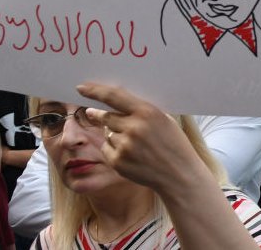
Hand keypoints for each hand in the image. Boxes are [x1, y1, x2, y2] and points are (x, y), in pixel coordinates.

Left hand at [78, 82, 207, 195]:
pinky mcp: (117, 162)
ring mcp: (124, 146)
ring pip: (107, 133)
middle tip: (94, 113)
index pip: (113, 96)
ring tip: (134, 144)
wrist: (179, 174)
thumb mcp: (164, 120)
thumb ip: (140, 111)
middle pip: (105, 116)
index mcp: (147, 112)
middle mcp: (134, 127)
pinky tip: (131, 155)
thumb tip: (114, 103)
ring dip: (114, 135)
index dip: (95, 91)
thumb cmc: (173, 144)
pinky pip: (106, 148)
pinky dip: (114, 149)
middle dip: (99, 115)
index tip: (82, 87)